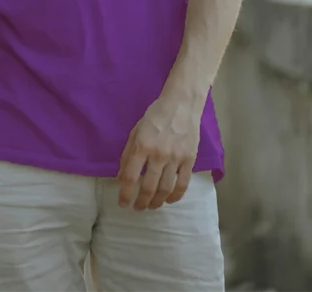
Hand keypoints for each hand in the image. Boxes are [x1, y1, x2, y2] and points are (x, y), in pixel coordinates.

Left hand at [117, 96, 201, 210]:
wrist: (181, 104)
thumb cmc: (155, 115)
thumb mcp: (136, 130)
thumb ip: (127, 154)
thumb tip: (121, 177)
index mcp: (142, 145)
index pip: (130, 176)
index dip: (125, 194)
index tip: (123, 203)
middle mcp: (158, 154)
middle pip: (148, 187)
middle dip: (141, 202)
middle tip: (137, 208)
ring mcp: (176, 158)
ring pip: (165, 189)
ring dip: (157, 202)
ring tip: (151, 206)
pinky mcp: (190, 159)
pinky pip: (183, 184)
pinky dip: (176, 196)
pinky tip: (169, 200)